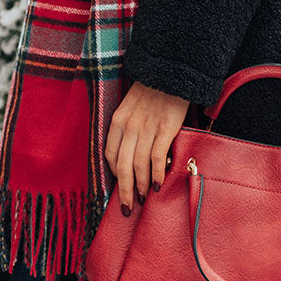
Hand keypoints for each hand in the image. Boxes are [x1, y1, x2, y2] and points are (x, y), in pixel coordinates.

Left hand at [104, 81, 189, 212]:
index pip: (109, 155)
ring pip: (138, 165)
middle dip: (125, 191)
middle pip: (122, 167)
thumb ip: (127, 129)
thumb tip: (131, 155)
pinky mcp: (165, 129)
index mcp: (118, 121)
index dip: (113, 176)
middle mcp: (129, 126)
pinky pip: (157, 157)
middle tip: (128, 207)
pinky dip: (158, 174)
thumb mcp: (130, 107)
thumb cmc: (152, 92)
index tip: (120, 188)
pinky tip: (159, 185)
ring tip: (145, 198)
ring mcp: (147, 128)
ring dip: (141, 186)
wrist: (171, 72)